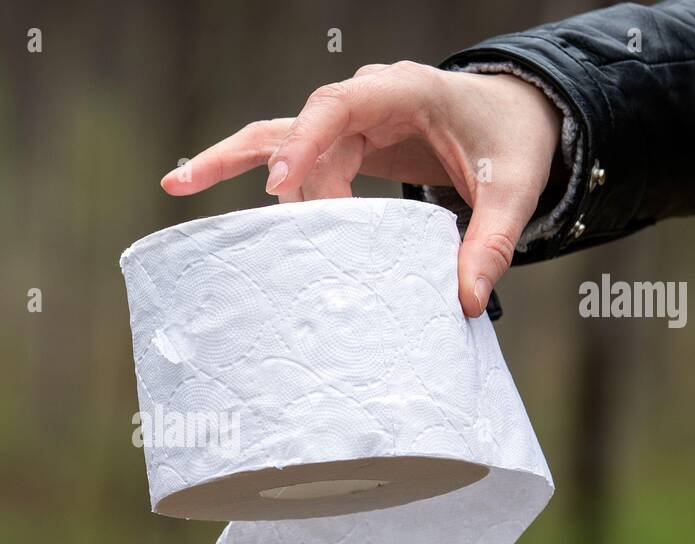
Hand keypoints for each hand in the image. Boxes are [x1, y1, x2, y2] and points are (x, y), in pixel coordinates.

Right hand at [160, 62, 562, 317]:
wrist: (514, 116)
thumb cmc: (512, 143)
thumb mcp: (513, 190)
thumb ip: (491, 242)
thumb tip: (466, 302)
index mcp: (408, 90)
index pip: (341, 104)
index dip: (306, 139)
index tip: (281, 182)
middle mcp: (368, 97)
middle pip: (305, 130)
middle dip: (288, 179)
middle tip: (280, 231)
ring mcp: (349, 117)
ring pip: (281, 136)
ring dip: (235, 163)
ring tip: (180, 184)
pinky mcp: (341, 141)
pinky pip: (285, 150)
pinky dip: (244, 167)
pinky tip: (190, 180)